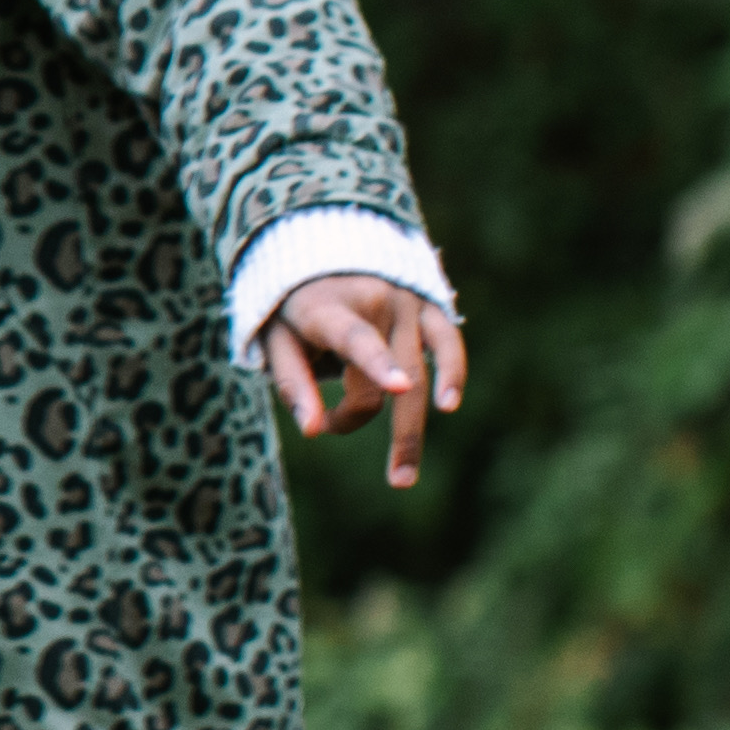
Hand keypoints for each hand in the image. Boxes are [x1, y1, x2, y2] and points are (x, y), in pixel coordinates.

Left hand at [260, 274, 472, 492]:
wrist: (323, 250)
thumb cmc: (293, 308)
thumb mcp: (276, 340)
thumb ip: (292, 383)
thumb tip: (313, 432)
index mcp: (330, 307)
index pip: (356, 338)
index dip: (377, 362)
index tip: (398, 386)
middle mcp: (376, 300)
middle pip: (387, 377)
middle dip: (380, 426)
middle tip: (392, 480)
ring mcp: (408, 301)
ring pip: (418, 372)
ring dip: (411, 427)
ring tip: (402, 476)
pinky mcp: (430, 304)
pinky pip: (447, 343)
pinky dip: (453, 372)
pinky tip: (449, 405)